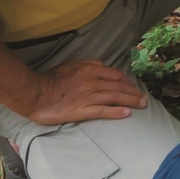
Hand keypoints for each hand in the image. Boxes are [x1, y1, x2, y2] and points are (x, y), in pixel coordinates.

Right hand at [22, 59, 147, 124]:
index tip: (134, 87)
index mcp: (90, 70)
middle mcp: (92, 81)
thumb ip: (89, 64)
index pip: (115, 75)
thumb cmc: (51, 79)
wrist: (35, 92)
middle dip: (134, 92)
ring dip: (131, 101)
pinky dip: (116, 112)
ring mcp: (88, 96)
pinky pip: (103, 111)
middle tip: (144, 99)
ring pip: (115, 97)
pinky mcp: (81, 110)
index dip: (127, 82)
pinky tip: (126, 114)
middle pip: (119, 86)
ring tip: (141, 105)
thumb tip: (103, 67)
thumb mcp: (72, 64)